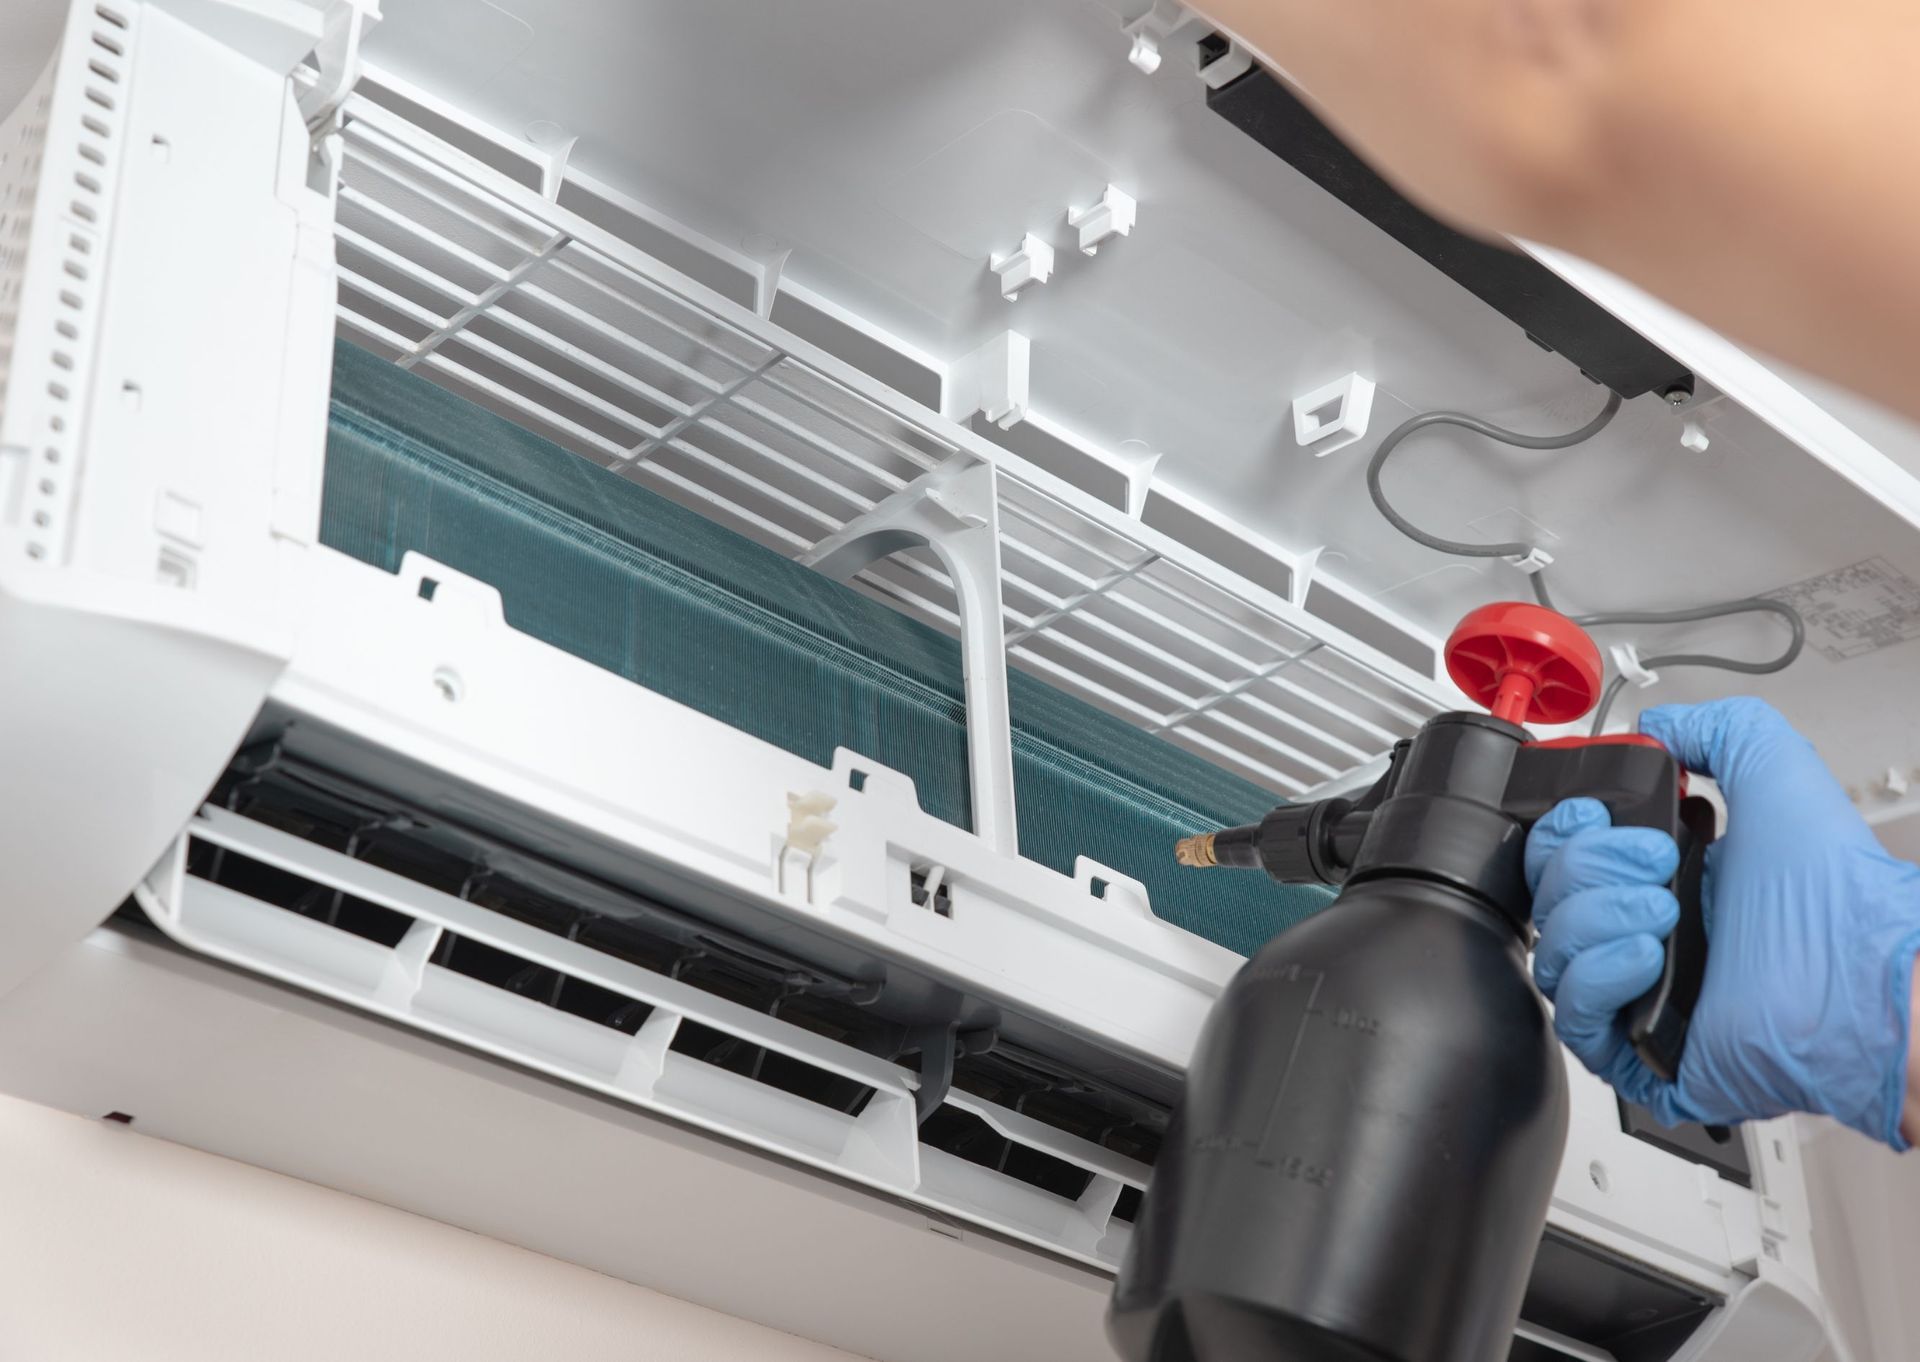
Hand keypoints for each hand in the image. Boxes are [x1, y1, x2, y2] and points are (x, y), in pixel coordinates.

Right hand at [1525, 698, 1919, 1146]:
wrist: (1859, 971)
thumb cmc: (1833, 891)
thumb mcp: (1774, 767)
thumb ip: (1714, 729)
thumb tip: (1659, 727)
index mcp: (1665, 877)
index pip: (1563, 854)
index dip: (1564, 830)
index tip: (1594, 814)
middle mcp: (1647, 934)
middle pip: (1548, 896)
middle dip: (1587, 865)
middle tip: (1655, 860)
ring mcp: (1642, 995)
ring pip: (1552, 952)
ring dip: (1595, 918)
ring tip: (1664, 911)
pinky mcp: (1642, 1053)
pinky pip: (1572, 1017)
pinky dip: (1597, 977)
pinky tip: (1648, 954)